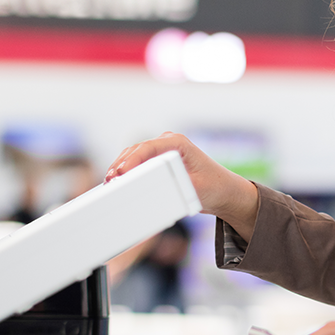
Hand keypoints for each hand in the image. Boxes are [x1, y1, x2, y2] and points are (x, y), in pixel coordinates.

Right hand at [105, 132, 259, 239]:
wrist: (225, 192)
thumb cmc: (214, 188)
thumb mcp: (194, 189)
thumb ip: (174, 188)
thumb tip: (152, 190)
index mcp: (178, 143)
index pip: (148, 147)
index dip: (131, 160)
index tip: (120, 173)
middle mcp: (169, 142)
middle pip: (137, 150)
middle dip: (121, 164)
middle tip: (110, 181)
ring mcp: (164, 150)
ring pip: (135, 155)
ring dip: (122, 167)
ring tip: (110, 182)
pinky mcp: (160, 161)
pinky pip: (139, 163)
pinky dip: (129, 171)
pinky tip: (119, 182)